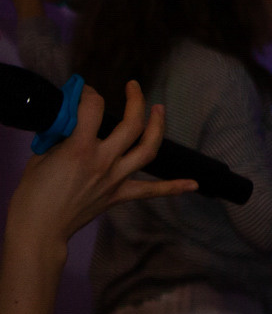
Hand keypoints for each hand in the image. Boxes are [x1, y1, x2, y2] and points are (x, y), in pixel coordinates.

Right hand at [5, 82, 192, 255]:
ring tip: (159, 110)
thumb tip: (72, 120)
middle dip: (135, 100)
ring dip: (158, 127)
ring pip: (148, 150)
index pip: (93, 109)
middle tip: (134, 86)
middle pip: (132, 125)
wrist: (41, 226)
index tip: (86, 92)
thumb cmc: (34, 192)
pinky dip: (174, 187)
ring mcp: (115, 179)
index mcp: (80, 149)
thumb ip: (61, 135)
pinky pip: (152, 191)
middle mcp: (104, 161)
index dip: (90, 94)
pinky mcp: (119, 195)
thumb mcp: (42, 154)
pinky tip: (194, 184)